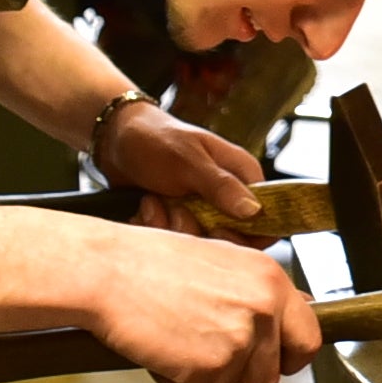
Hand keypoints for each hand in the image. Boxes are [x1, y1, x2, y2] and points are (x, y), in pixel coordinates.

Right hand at [79, 222, 320, 382]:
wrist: (107, 271)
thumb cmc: (154, 262)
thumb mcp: (223, 262)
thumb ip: (260, 293)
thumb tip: (296, 314)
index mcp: (271, 281)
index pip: (309, 340)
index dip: (289, 358)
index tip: (275, 361)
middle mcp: (262, 311)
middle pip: (269, 375)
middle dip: (240, 372)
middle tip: (206, 347)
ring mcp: (236, 342)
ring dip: (206, 372)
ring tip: (178, 336)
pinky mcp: (206, 367)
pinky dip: (177, 377)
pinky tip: (162, 345)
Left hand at [97, 94, 268, 229]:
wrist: (115, 139)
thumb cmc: (155, 139)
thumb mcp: (188, 160)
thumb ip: (220, 186)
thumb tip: (254, 211)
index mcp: (243, 176)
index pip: (266, 220)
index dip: (247, 235)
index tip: (216, 230)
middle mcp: (228, 196)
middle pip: (229, 239)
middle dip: (194, 229)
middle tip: (174, 206)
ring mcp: (203, 210)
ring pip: (198, 243)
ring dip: (168, 226)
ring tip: (153, 200)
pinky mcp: (180, 219)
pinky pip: (174, 242)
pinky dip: (154, 227)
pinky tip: (144, 206)